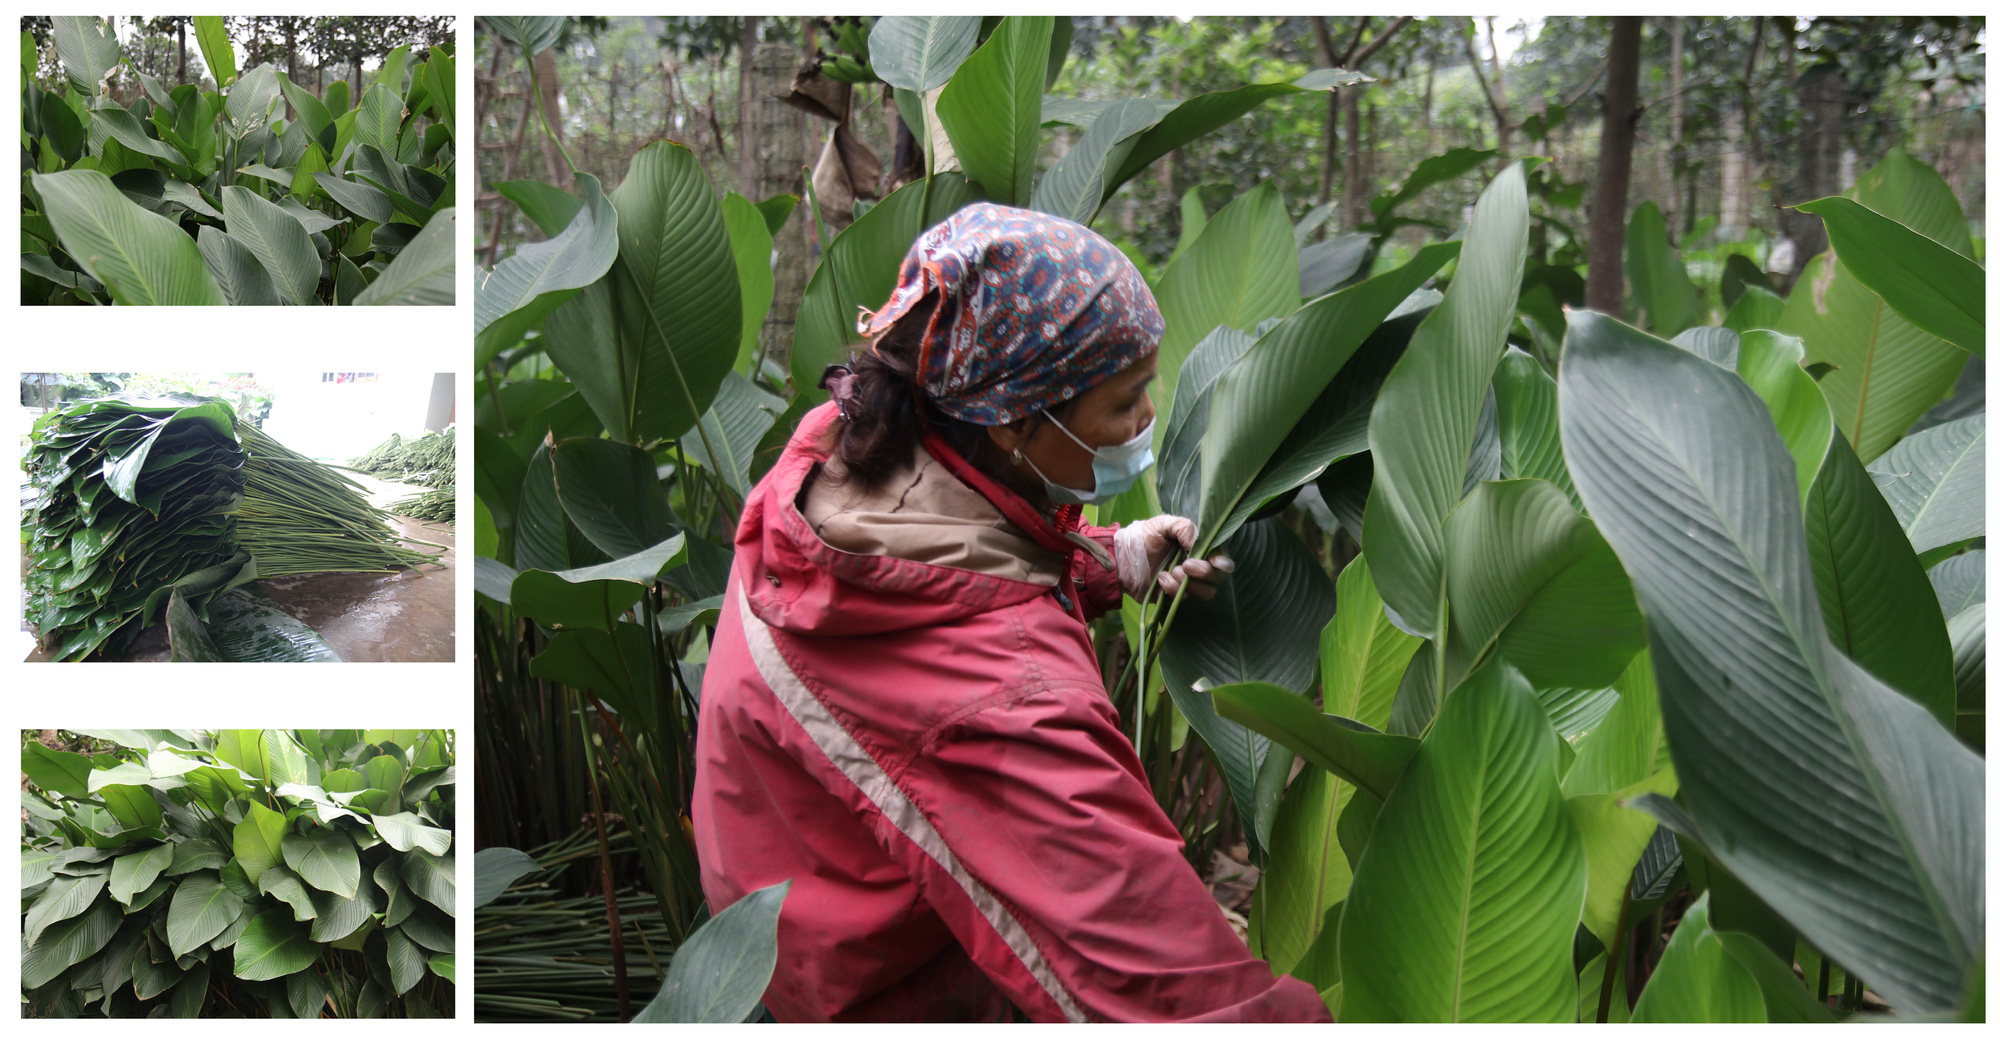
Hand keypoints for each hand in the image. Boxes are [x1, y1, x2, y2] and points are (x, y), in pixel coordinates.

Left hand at [1113, 515, 1235, 600]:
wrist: (1121, 556)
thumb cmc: (1144, 536)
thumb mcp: (1164, 524)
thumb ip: (1185, 528)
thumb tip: (1198, 545)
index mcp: (1199, 549)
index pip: (1222, 559)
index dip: (1224, 562)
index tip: (1217, 563)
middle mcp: (1198, 568)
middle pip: (1217, 579)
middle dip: (1205, 572)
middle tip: (1186, 564)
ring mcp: (1187, 584)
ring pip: (1205, 592)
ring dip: (1189, 582)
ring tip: (1171, 570)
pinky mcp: (1174, 597)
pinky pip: (1183, 599)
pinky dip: (1172, 588)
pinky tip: (1160, 577)